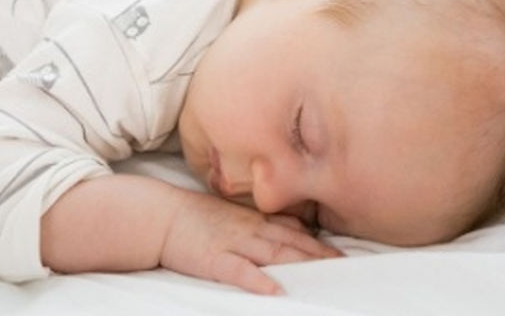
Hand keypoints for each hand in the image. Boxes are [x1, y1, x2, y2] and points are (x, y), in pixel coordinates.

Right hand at [160, 190, 341, 294]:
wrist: (162, 216)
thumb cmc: (196, 217)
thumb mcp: (233, 214)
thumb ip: (261, 221)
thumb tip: (291, 227)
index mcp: (254, 220)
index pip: (293, 230)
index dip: (317, 242)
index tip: (340, 252)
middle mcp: (249, 230)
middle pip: (290, 242)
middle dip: (318, 254)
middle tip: (343, 265)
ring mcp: (233, 243)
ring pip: (272, 254)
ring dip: (298, 263)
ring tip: (321, 274)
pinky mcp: (214, 260)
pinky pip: (239, 271)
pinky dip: (257, 280)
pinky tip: (273, 290)